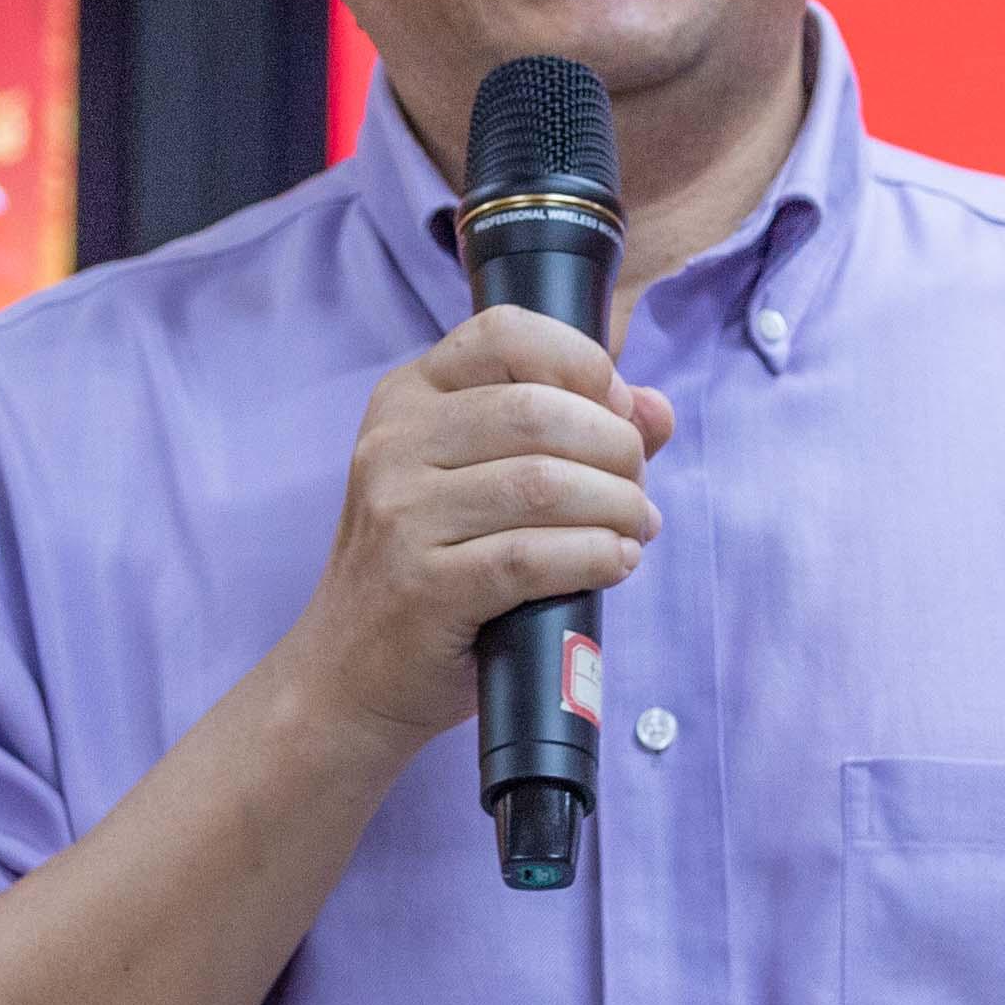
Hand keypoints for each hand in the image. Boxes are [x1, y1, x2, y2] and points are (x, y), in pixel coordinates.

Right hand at [277, 306, 675, 743]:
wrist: (349, 672)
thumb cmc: (432, 570)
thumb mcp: (481, 484)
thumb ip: (571, 434)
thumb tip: (655, 409)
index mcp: (408, 398)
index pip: (505, 332)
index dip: (583, 362)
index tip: (618, 411)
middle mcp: (394, 444)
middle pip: (538, 411)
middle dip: (616, 448)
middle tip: (636, 490)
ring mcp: (401, 515)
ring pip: (544, 483)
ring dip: (616, 507)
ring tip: (635, 530)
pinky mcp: (422, 585)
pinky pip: (531, 557)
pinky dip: (594, 557)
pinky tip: (615, 563)